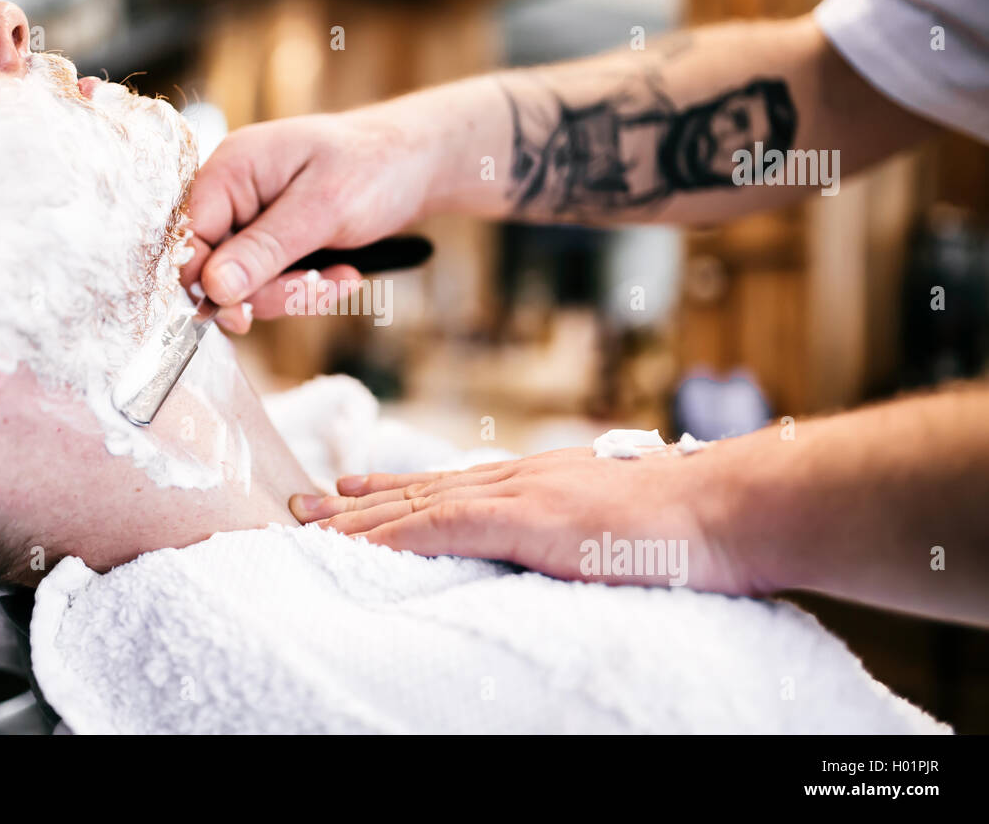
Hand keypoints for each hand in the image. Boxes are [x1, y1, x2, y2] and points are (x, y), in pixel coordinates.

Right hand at [182, 109, 436, 332]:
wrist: (418, 165)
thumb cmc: (374, 168)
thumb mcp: (322, 210)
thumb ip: (264, 249)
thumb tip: (212, 288)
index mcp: (231, 168)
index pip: (188, 234)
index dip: (205, 280)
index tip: (239, 315)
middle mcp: (233, 193)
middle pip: (215, 267)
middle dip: (267, 290)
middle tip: (311, 290)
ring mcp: (253, 219)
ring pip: (246, 285)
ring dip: (294, 293)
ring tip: (345, 277)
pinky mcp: (274, 242)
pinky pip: (272, 283)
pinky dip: (306, 289)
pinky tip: (344, 274)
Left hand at [289, 448, 753, 594]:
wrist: (731, 509)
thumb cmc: (687, 525)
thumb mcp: (613, 525)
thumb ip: (570, 533)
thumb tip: (549, 551)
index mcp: (537, 482)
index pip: (447, 488)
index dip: (390, 494)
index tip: (346, 496)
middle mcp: (519, 478)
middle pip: (419, 492)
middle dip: (356, 505)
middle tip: (300, 507)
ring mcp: (523, 493)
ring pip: (420, 506)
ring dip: (359, 520)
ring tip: (308, 525)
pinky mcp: (531, 517)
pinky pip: (447, 526)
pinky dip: (397, 534)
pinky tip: (359, 542)